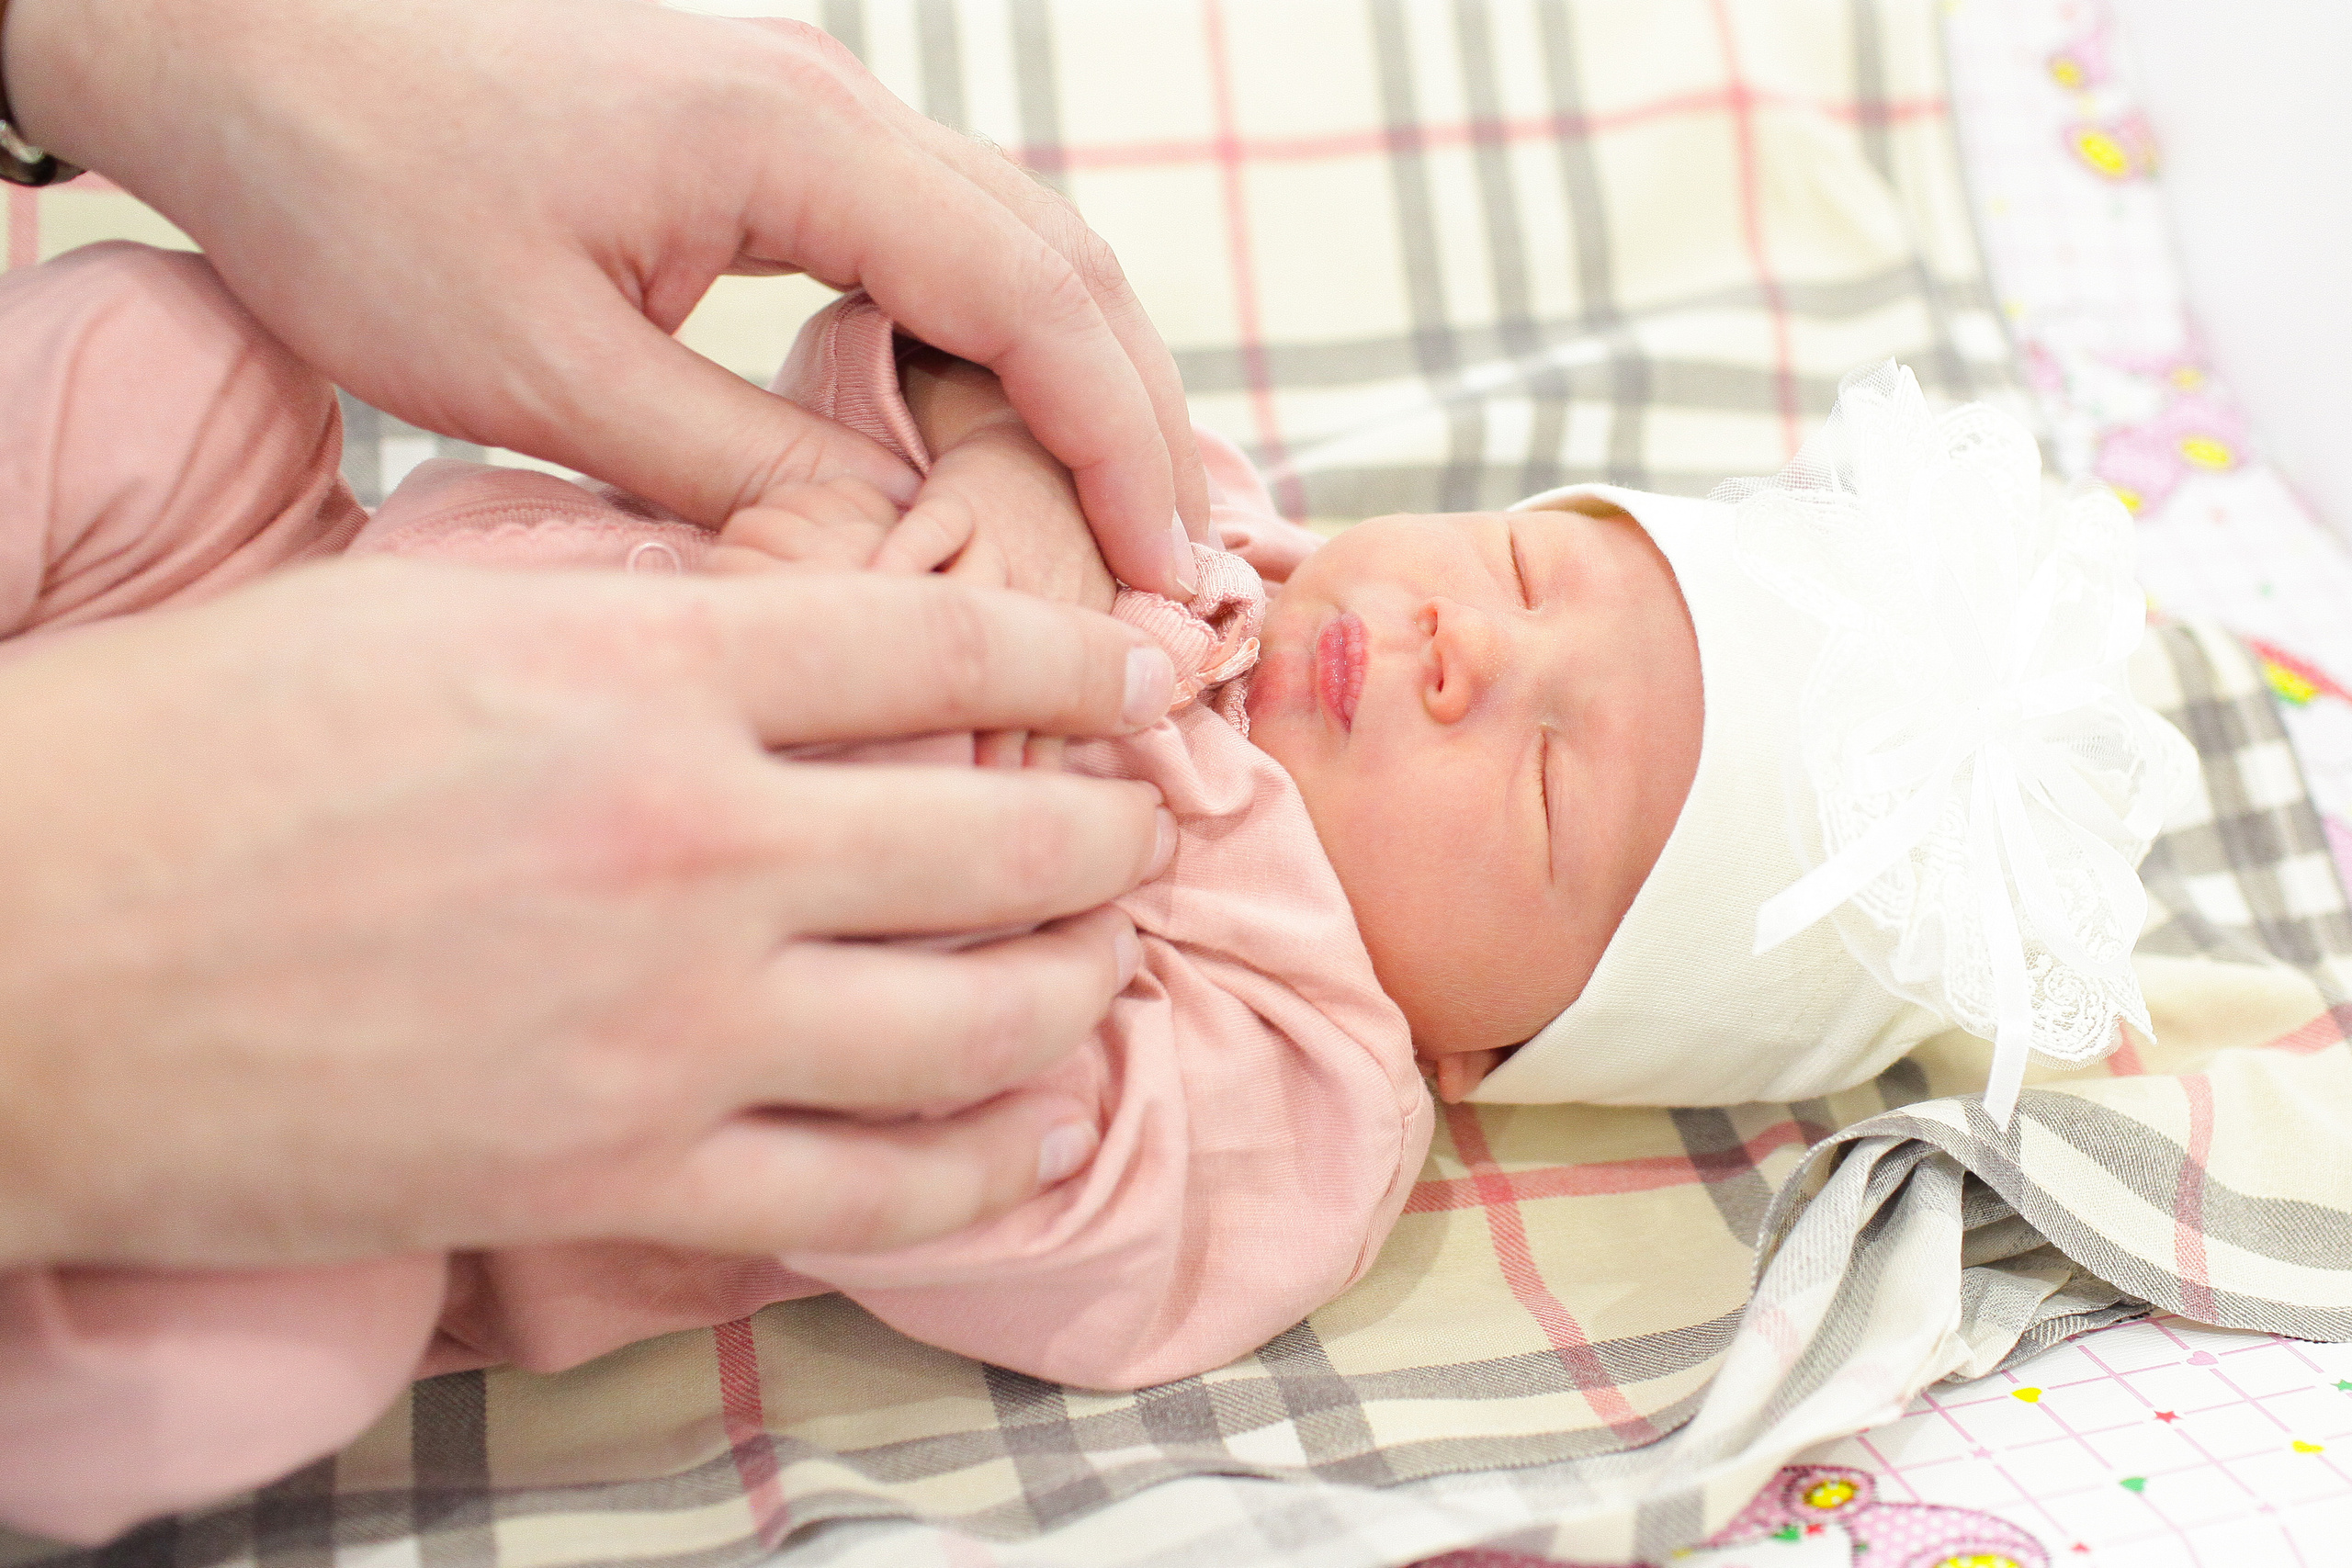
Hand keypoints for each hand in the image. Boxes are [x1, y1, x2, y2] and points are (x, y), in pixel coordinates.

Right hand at [0, 561, 1178, 1268]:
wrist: (16, 947)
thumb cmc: (203, 749)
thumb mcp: (448, 615)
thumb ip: (657, 628)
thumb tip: (824, 644)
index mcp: (645, 665)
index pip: (950, 642)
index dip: (1086, 657)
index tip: (1152, 674)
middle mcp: (691, 841)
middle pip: (1006, 836)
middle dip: (1112, 834)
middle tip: (1144, 829)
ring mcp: (666, 1026)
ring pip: (979, 1024)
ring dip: (1079, 991)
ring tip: (1102, 968)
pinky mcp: (614, 1176)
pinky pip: (875, 1193)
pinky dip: (986, 1163)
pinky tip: (1035, 1129)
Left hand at [1, 0, 1212, 596]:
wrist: (232, 27)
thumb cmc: (353, 181)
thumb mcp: (542, 368)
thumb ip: (743, 469)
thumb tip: (896, 559)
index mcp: (796, 144)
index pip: (1035, 301)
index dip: (1121, 451)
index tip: (1168, 582)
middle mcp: (832, 106)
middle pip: (1065, 262)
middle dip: (1141, 420)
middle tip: (1183, 573)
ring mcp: (804, 110)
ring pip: (1015, 245)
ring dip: (1082, 383)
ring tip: (1123, 523)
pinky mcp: (763, 138)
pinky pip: (935, 242)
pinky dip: (997, 348)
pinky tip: (995, 440)